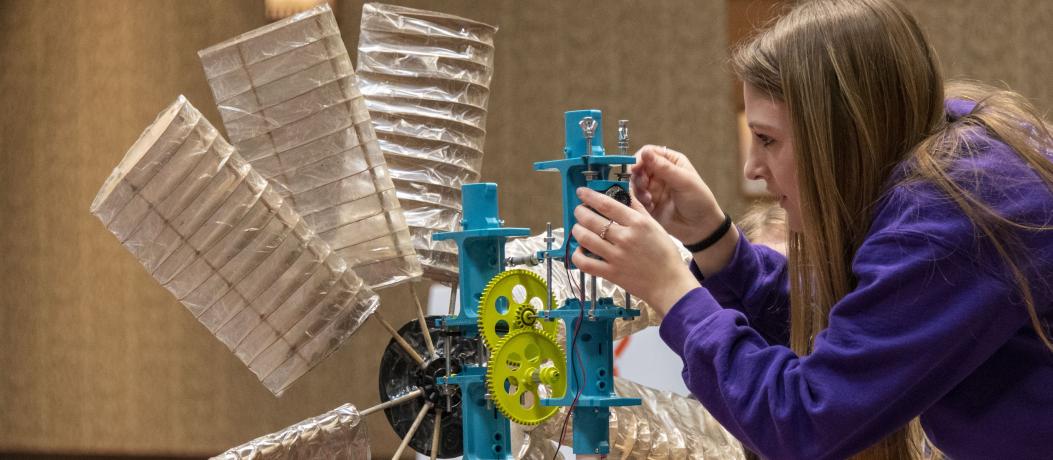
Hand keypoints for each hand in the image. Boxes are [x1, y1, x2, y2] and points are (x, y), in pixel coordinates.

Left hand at [570, 187, 699, 315]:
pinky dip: (577, 255)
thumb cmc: (665, 254)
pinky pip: (585, 263)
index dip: (589, 196)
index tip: (581, 192)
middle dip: (580, 212)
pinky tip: (580, 250)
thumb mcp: (655, 226)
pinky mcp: (610, 273)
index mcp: (637, 223)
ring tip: (578, 228)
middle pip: (591, 220)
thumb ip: (638, 209)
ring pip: (585, 239)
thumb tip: (624, 193)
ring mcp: (616, 256)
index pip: (606, 204)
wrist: (669, 283)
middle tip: (579, 210)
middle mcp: (625, 238)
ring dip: (576, 230)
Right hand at [631, 145, 724, 244]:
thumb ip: (664, 168)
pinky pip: (636, 199)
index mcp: (671, 162)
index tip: (635, 168)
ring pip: (635, 184)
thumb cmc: (699, 200)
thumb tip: (645, 152)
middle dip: (638, 177)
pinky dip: (639, 202)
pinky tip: (650, 206)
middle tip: (643, 185)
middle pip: (638, 168)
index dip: (639, 159)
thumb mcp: (684, 181)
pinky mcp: (648, 203)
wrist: (701, 227)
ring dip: (638, 190)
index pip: (649, 153)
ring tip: (649, 198)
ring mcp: (653, 188)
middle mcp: (660, 173)